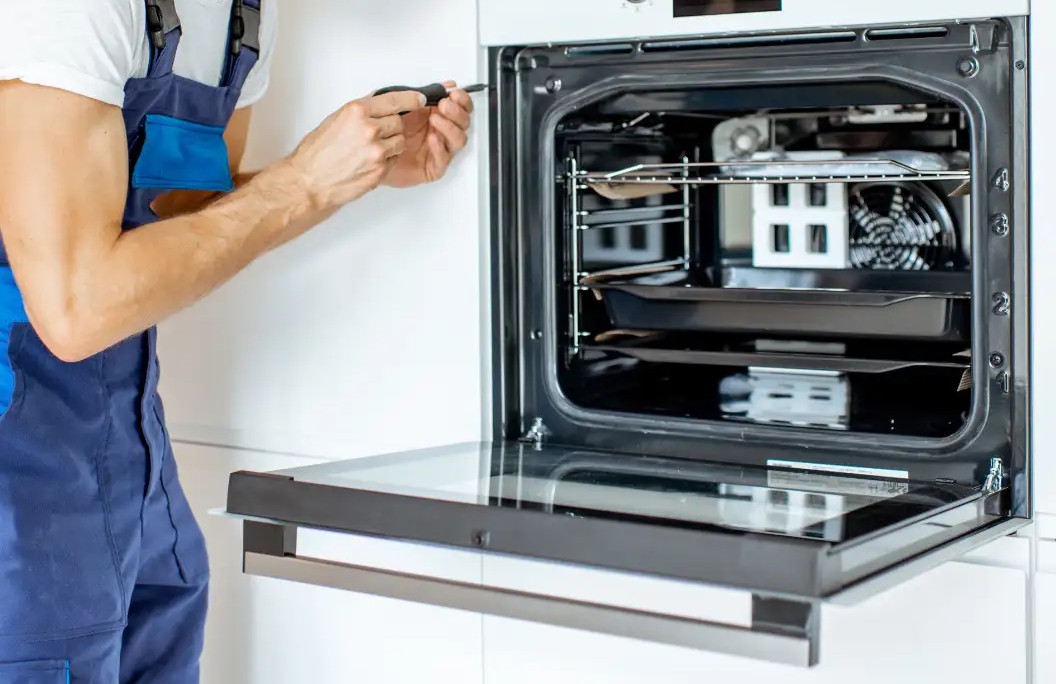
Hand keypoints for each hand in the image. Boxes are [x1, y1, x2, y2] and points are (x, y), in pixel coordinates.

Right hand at [285, 90, 425, 210]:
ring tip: (369, 149)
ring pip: (399, 141)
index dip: (411, 100)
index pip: (395, 100)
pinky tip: (368, 161)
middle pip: (399, 122)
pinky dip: (386, 160)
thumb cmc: (318, 153)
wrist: (310, 181)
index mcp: (357, 112)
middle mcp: (369, 129)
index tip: (419, 99)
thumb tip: (380, 101)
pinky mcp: (380, 170)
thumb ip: (361, 110)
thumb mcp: (337, 119)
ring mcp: (377, 151)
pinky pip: (394, 159)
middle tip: (375, 134)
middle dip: (392, 127)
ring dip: (391, 144)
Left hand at [382, 81, 472, 187]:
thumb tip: (446, 84)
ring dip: (450, 127)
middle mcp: (441, 132)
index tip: (454, 93)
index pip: (460, 107)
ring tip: (435, 120)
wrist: (370, 154)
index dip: (462, 100)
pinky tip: (432, 138)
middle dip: (457, 112)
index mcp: (437, 115)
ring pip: (459, 140)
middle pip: (463, 123)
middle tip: (444, 105)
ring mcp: (439, 150)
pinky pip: (444, 160)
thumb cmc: (385, 131)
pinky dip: (440, 148)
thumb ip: (423, 93)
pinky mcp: (433, 168)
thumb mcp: (399, 104)